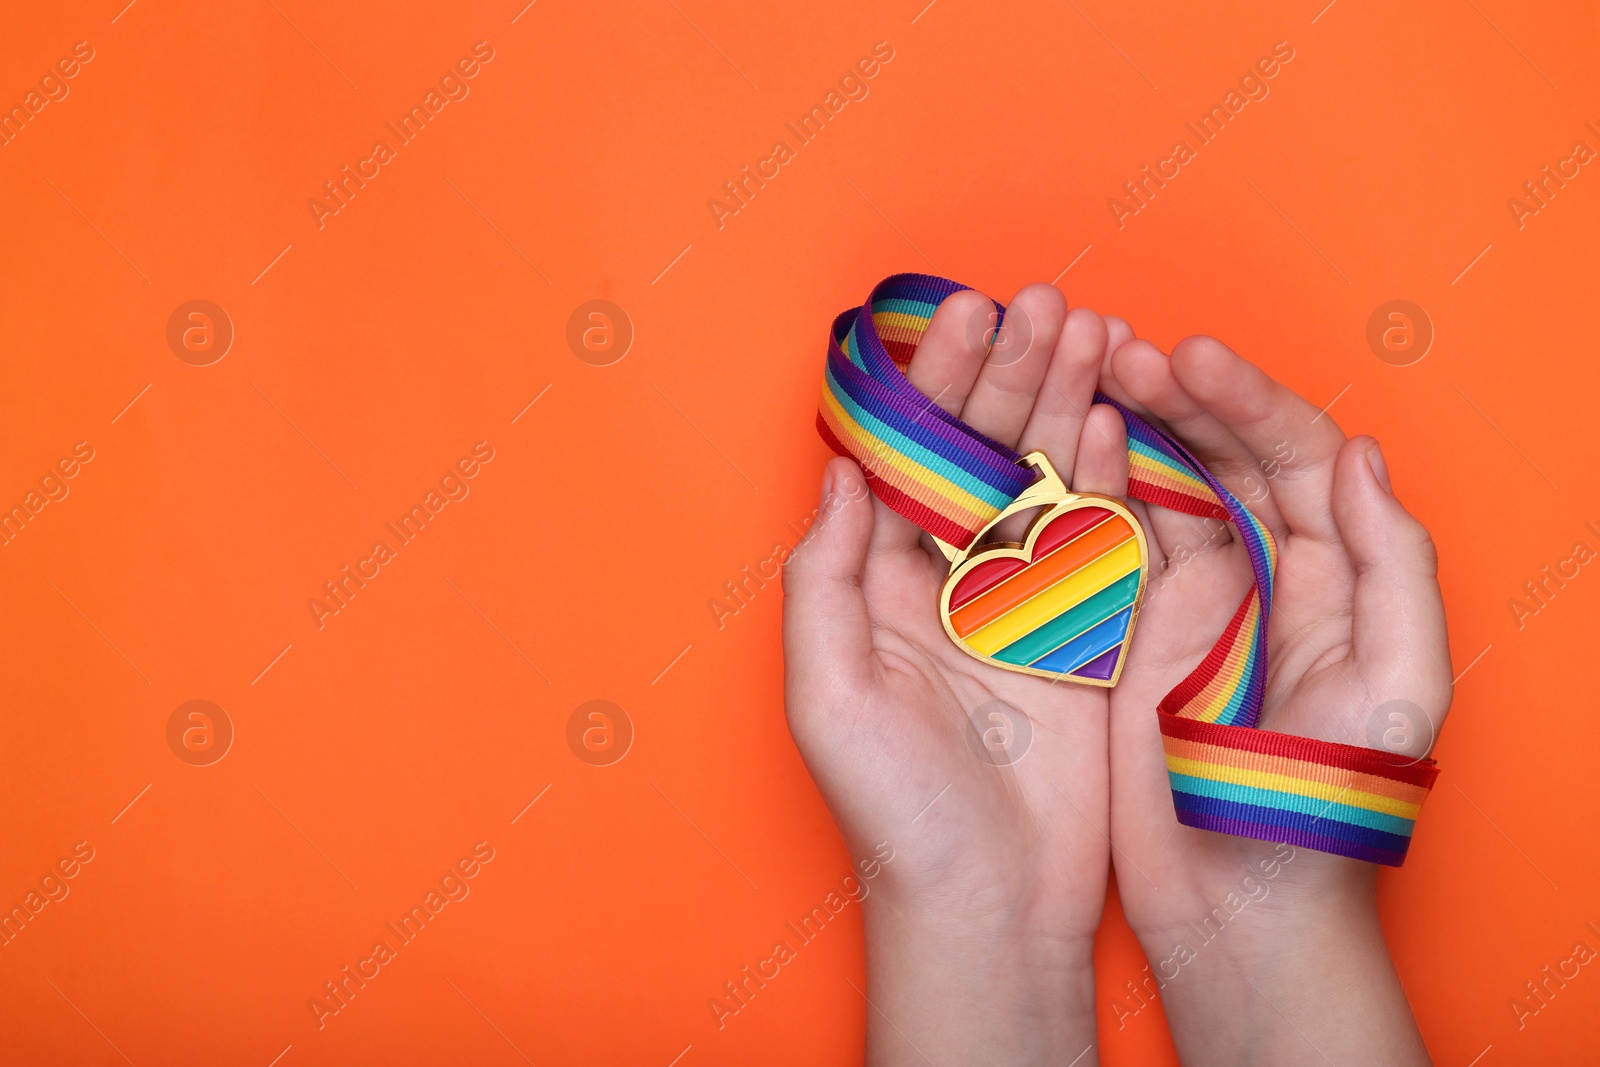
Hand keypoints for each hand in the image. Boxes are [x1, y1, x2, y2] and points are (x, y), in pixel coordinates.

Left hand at [783, 283, 1126, 1064]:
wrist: (991, 903)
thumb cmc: (895, 811)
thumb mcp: (828, 692)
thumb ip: (824, 577)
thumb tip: (838, 473)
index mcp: (882, 587)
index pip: (909, 460)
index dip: (933, 387)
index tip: (960, 319)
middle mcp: (953, 583)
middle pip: (983, 453)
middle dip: (1010, 374)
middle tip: (1043, 301)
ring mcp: (1027, 605)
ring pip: (1048, 480)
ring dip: (1064, 403)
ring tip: (1088, 330)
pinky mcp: (1091, 635)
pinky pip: (1105, 541)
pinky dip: (1111, 478)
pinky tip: (1115, 419)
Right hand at [1097, 328, 1449, 1063]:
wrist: (1243, 900)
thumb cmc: (1326, 801)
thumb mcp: (1398, 682)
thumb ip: (1393, 564)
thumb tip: (1359, 455)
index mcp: (1331, 574)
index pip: (1292, 455)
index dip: (1246, 399)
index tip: (1191, 360)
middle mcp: (1258, 572)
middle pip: (1220, 454)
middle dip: (1175, 395)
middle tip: (1122, 349)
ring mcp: (1187, 599)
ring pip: (1158, 484)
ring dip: (1125, 423)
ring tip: (1084, 367)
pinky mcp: (1124, 631)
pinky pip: (1106, 541)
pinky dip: (1083, 487)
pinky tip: (1056, 444)